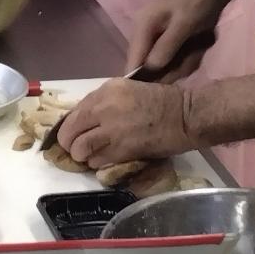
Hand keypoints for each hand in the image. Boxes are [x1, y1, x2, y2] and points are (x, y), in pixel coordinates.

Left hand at [57, 80, 191, 168]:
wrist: (185, 116)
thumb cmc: (161, 101)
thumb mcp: (127, 91)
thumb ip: (104, 102)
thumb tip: (85, 120)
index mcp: (106, 90)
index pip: (73, 112)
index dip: (70, 127)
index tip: (73, 134)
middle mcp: (103, 108)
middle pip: (69, 132)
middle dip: (70, 143)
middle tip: (78, 148)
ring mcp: (111, 130)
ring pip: (79, 150)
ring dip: (83, 155)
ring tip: (93, 155)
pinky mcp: (121, 150)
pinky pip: (96, 161)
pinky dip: (97, 163)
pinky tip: (107, 159)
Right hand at [127, 0, 224, 81]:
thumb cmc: (198, 2)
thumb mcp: (183, 25)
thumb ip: (166, 48)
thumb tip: (150, 70)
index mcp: (142, 26)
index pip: (133, 60)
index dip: (140, 79)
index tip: (155, 93)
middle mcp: (144, 33)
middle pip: (149, 65)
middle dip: (170, 69)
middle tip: (189, 61)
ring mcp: (157, 36)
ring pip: (164, 63)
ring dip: (182, 63)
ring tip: (198, 49)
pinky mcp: (169, 39)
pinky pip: (174, 58)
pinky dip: (187, 58)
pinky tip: (198, 47)